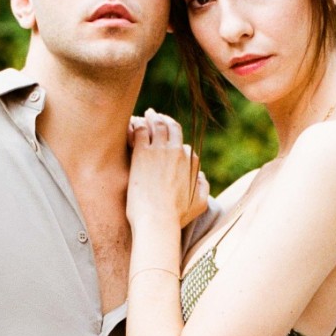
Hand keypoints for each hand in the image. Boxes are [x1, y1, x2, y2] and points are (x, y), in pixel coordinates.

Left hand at [127, 109, 206, 227]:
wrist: (157, 220)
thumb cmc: (176, 217)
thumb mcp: (199, 205)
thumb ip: (203, 188)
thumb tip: (201, 176)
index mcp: (190, 163)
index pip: (185, 147)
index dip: (176, 144)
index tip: (169, 143)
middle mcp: (178, 153)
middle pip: (173, 128)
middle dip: (166, 120)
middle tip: (157, 117)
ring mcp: (160, 151)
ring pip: (158, 125)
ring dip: (152, 117)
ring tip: (146, 115)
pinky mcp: (143, 153)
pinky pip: (141, 129)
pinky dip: (138, 124)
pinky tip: (133, 124)